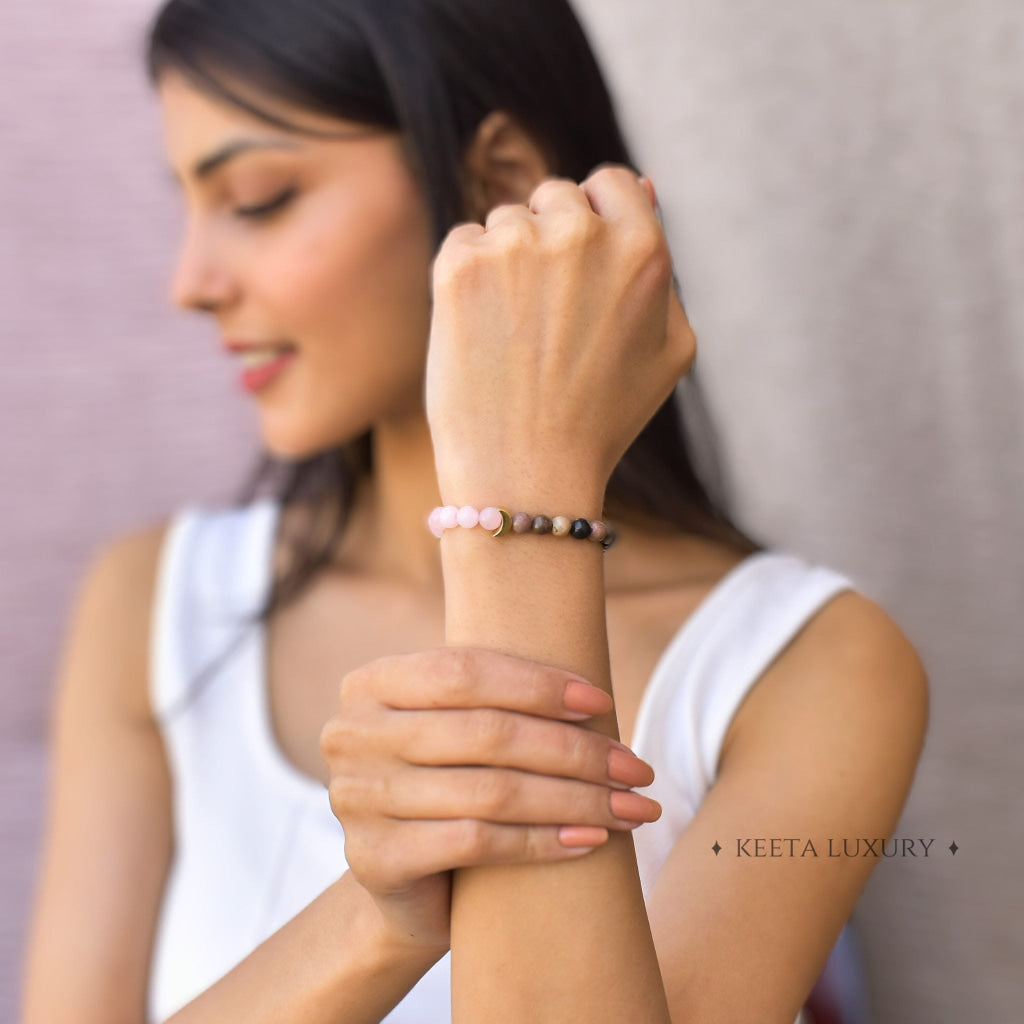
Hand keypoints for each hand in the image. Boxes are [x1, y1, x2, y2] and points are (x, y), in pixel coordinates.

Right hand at [319, 646, 659, 953]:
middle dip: (575, 750)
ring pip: (491, 791)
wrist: (408, 884)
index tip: (602, 701)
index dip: (539, 684)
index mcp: (370, 684)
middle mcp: (351, 735)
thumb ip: (496, 698)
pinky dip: (543, 840)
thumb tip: (595, 690)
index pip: (465, 671)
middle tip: (635, 767)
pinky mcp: (375, 860)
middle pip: (486, 733)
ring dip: (576, 799)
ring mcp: (356, 799)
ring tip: (631, 807)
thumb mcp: (460, 728)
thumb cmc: (451, 783)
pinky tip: (591, 841)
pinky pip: (477, 842)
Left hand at [425, 166, 695, 503]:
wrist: (525, 473)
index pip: (613, 183)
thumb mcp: (669, 350)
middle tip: (546, 315)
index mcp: (642, 249)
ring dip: (507, 260)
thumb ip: (665, 267)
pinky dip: (467, 278)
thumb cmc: (602, 420)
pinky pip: (464, 241)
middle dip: (549, 239)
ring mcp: (516, 245)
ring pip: (506, 221)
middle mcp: (580, 234)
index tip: (581, 259)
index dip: (596, 217)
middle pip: (556, 196)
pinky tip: (481, 332)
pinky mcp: (460, 265)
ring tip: (515, 334)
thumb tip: (646, 185)